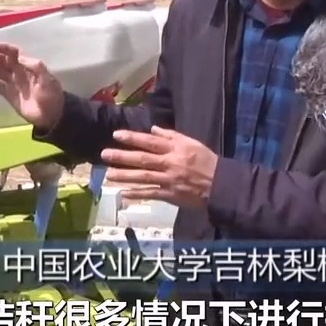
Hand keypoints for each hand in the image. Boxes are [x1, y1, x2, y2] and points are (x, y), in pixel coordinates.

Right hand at [0, 42, 63, 128]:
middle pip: (3, 61)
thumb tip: (19, 57)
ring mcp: (13, 83)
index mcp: (29, 66)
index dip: (5, 49)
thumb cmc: (51, 96)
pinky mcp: (9, 94)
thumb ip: (36, 66)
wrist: (51, 116)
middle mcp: (19, 72)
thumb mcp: (48, 80)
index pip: (15, 53)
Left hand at [100, 127, 218, 209]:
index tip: (116, 135)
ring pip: (143, 177)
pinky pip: (151, 194)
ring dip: (125, 176)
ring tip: (108, 174)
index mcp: (175, 149)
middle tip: (104, 154)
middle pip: (143, 159)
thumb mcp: (192, 143)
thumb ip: (172, 136)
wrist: (220, 184)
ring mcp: (169, 181)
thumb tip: (153, 130)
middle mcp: (169, 164)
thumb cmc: (206, 161)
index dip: (133, 138)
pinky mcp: (170, 195)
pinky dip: (138, 194)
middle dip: (122, 157)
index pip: (150, 142)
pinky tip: (124, 194)